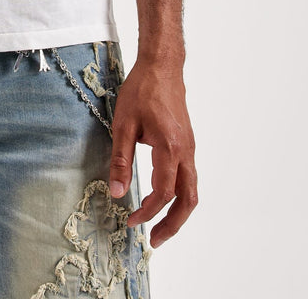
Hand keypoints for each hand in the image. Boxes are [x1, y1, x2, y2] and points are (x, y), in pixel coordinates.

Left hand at [107, 58, 197, 246]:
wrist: (162, 67)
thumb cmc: (142, 90)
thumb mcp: (123, 124)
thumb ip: (120, 160)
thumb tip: (116, 192)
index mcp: (170, 148)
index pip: (163, 193)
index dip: (147, 212)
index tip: (130, 220)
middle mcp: (186, 151)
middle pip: (188, 199)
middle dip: (173, 224)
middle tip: (154, 240)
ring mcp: (189, 148)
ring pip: (192, 190)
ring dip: (178, 212)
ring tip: (160, 227)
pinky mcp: (187, 143)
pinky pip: (188, 177)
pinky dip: (179, 194)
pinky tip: (162, 197)